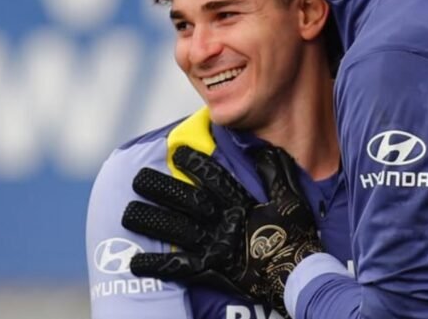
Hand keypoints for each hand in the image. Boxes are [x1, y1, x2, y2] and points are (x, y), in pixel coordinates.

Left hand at [121, 145, 323, 316]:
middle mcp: (226, 222)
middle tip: (137, 179)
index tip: (176, 151)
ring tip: (127, 213)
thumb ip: (276, 172)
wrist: (301, 278)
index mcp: (243, 204)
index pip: (215, 178)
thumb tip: (259, 148)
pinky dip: (157, 264)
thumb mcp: (292, 199)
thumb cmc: (298, 237)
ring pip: (177, 230)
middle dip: (162, 189)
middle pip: (188, 201)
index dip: (195, 164)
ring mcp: (217, 247)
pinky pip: (179, 267)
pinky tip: (134, 261)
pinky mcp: (212, 270)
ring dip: (151, 221)